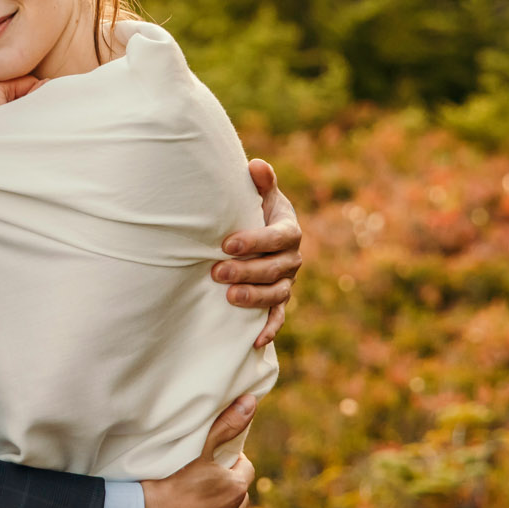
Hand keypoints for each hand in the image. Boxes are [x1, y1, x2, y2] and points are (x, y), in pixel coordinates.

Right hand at [140, 395, 257, 507]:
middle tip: (205, 488)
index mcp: (234, 488)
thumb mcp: (196, 450)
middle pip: (239, 498)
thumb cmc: (165, 484)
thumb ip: (225, 426)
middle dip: (228, 491)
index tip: (217, 464)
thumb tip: (251, 402)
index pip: (245, 470)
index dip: (232, 465)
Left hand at [214, 158, 302, 347]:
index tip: (227, 244)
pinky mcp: (278, 302)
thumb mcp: (261, 196)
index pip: (277, 237)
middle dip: (246, 271)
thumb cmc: (255, 211)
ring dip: (254, 297)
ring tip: (228, 297)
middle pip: (274, 268)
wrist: (260, 234)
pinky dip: (269, 329)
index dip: (255, 241)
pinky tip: (254, 341)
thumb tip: (255, 166)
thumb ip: (261, 182)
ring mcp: (286, 282)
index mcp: (289, 231)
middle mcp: (292, 258)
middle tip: (216, 271)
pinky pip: (278, 317)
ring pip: (276, 294)